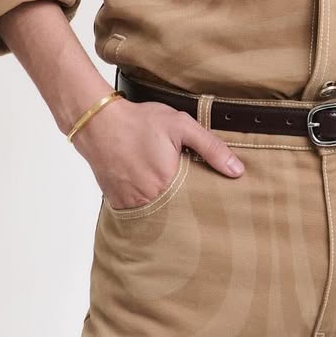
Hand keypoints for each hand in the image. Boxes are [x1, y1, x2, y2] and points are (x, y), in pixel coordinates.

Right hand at [71, 96, 244, 208]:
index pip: (196, 202)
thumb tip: (236, 170)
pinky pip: (137, 212)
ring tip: (168, 191)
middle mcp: (149, 199)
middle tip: (187, 193)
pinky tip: (148, 189)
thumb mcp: (181, 126)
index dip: (203, 199)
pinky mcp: (117, 203)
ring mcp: (131, 204)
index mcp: (169, 183)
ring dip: (165, 206)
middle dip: (185, 205)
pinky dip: (145, 204)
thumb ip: (211, 147)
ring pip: (157, 214)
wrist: (98, 123)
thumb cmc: (139, 122)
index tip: (210, 197)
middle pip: (177, 211)